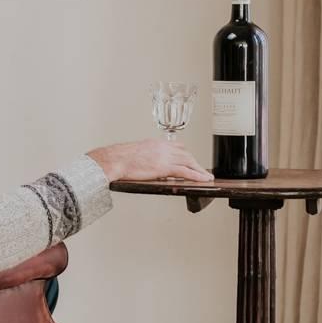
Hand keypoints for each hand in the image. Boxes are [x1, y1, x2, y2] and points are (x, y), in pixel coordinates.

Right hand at [88, 137, 213, 184]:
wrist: (115, 159)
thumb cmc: (120, 158)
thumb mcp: (136, 153)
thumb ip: (146, 156)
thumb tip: (147, 163)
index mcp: (156, 143)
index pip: (177, 146)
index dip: (186, 154)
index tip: (191, 159)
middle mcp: (163, 147)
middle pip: (186, 154)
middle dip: (195, 162)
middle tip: (202, 170)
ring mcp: (165, 156)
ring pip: (189, 161)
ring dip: (199, 169)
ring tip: (206, 176)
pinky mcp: (165, 167)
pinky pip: (186, 171)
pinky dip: (197, 175)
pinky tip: (203, 179)